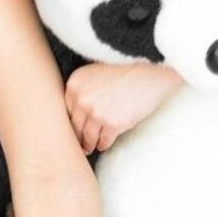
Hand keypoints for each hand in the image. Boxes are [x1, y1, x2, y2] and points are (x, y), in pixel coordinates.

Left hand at [65, 61, 183, 154]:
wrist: (150, 71)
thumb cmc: (126, 69)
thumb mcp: (96, 71)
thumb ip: (84, 88)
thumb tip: (78, 111)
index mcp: (75, 83)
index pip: (67, 109)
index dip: (73, 120)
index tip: (75, 128)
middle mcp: (81, 98)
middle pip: (75, 125)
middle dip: (78, 136)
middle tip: (80, 144)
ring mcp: (96, 112)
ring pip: (88, 136)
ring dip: (89, 144)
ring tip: (90, 148)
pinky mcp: (112, 123)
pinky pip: (104, 141)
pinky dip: (104, 144)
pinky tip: (104, 145)